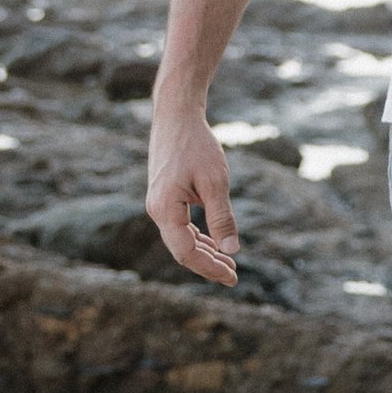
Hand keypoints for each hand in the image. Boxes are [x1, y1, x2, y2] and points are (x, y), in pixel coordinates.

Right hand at [146, 96, 241, 284]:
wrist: (176, 116)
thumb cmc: (196, 146)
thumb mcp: (215, 182)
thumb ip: (222, 217)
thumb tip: (231, 249)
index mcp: (165, 210)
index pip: (186, 252)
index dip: (210, 267)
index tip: (233, 276)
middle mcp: (157, 210)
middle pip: (182, 250)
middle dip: (208, 264)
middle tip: (234, 276)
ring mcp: (159, 204)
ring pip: (181, 239)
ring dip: (204, 252)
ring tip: (228, 263)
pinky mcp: (165, 197)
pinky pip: (180, 226)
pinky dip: (197, 237)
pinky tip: (214, 243)